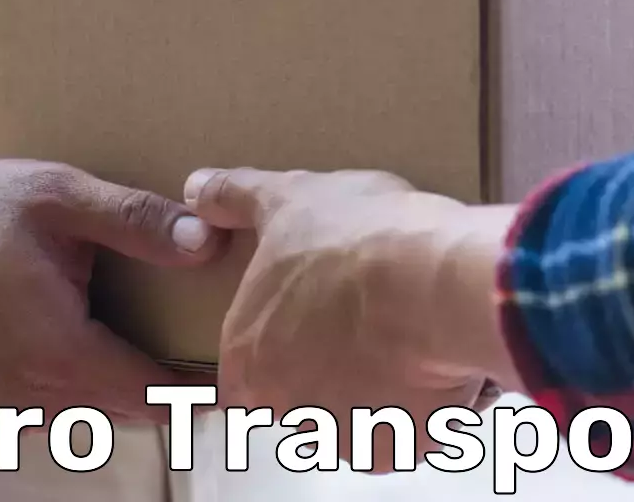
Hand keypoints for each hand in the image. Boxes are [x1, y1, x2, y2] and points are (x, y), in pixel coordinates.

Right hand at [0, 157, 222, 424]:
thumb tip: (207, 240)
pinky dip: (80, 387)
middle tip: (214, 357)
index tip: (238, 374)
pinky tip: (96, 343)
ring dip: (124, 389)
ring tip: (165, 349)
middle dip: (169, 390)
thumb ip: (135, 220)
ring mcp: (1, 406)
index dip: (197, 392)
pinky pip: (52, 409)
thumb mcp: (60, 195)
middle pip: (124, 409)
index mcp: (55, 350)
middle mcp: (27, 395)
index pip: (149, 395)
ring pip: (88, 413)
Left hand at [183, 167, 518, 467]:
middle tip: (364, 321)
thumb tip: (198, 188)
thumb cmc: (357, 238)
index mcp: (247, 355)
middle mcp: (284, 405)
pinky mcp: (399, 444)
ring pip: (355, 415)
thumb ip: (236, 198)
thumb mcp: (290, 198)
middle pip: (300, 398)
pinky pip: (407, 428)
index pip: (244, 374)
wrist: (431, 282)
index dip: (278, 348)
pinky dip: (421, 401)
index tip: (311, 322)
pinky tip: (435, 356)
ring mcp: (342, 431)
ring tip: (406, 332)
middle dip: (330, 369)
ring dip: (375, 386)